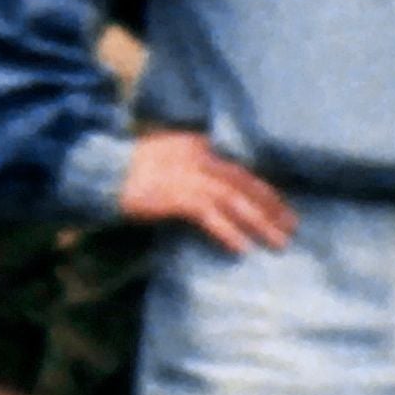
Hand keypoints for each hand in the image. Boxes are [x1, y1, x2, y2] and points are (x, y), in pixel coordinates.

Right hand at [119, 130, 297, 255]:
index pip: (243, 170)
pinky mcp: (175, 196)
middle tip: (292, 228)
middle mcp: (200, 158)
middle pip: (245, 184)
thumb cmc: (132, 171)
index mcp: (201, 147)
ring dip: (259, 223)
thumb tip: (220, 194)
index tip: (285, 210)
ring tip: (277, 243)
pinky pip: (208, 215)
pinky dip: (227, 231)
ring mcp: (188, 176)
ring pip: (234, 200)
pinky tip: (241, 248)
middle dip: (271, 208)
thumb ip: (195, 168)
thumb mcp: (169, 160)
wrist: (102, 173)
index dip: (267, 191)